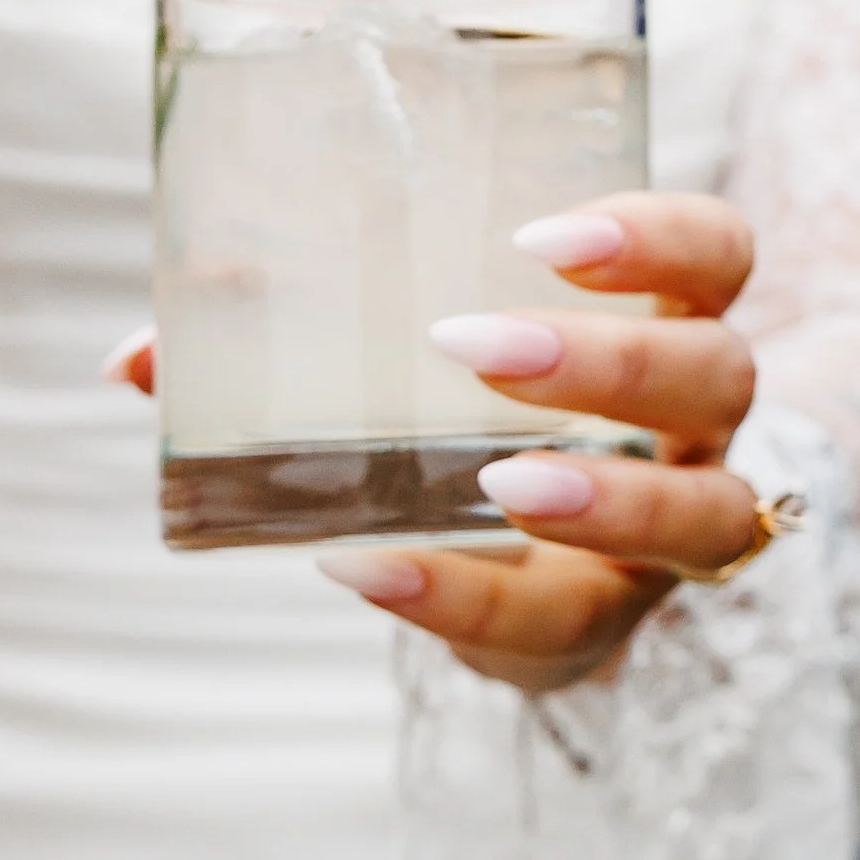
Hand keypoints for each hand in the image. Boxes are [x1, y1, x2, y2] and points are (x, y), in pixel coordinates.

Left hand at [317, 195, 771, 688]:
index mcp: (663, 320)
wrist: (507, 574)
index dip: (658, 237)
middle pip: (716, 374)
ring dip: (606, 496)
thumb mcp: (406, 361)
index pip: (716, 251)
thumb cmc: (460, 424)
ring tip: (496, 483)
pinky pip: (571, 622)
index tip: (543, 237)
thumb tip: (143, 353)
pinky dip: (469, 599)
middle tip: (478, 348)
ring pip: (703, 512)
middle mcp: (694, 424)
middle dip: (608, 359)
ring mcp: (673, 528)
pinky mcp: (609, 620)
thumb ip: (292, 341)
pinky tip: (375, 570)